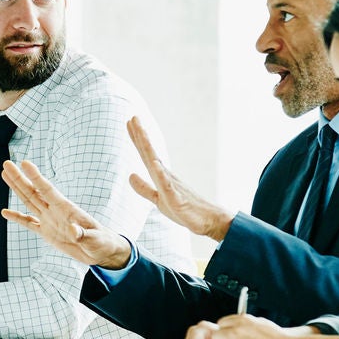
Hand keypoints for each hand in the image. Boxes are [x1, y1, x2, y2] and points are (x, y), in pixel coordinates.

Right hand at [1, 159, 132, 268]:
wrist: (101, 252)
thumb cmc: (102, 242)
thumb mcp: (94, 239)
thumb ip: (83, 234)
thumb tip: (73, 230)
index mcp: (66, 209)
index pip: (47, 190)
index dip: (36, 176)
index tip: (24, 163)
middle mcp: (55, 211)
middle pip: (33, 192)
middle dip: (19, 178)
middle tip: (6, 163)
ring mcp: (49, 220)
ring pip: (29, 201)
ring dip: (17, 189)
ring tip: (5, 175)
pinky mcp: (47, 233)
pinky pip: (29, 223)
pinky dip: (17, 218)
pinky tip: (5, 212)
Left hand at [127, 117, 231, 240]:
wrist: (208, 221)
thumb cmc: (185, 210)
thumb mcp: (158, 199)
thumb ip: (144, 188)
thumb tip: (130, 175)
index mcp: (161, 176)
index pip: (146, 154)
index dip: (137, 139)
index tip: (129, 122)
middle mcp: (167, 176)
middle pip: (150, 153)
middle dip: (141, 135)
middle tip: (133, 117)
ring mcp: (172, 186)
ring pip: (157, 164)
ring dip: (149, 148)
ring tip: (142, 132)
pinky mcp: (177, 199)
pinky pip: (167, 186)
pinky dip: (160, 175)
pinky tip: (154, 164)